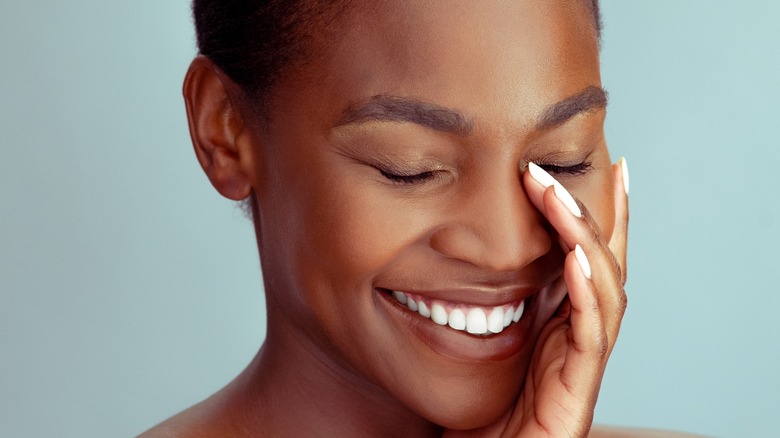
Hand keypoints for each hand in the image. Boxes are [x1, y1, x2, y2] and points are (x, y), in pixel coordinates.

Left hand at [445, 159, 628, 437]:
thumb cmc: (478, 408)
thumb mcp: (484, 339)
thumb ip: (494, 300)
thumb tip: (471, 248)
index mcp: (562, 321)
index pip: (590, 256)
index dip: (600, 213)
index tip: (605, 164)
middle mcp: (580, 337)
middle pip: (604, 263)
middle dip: (585, 210)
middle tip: (552, 167)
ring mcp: (582, 364)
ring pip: (605, 289)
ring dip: (583, 238)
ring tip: (557, 196)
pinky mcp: (575, 393)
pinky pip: (590, 336)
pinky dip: (587, 293)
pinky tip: (577, 259)